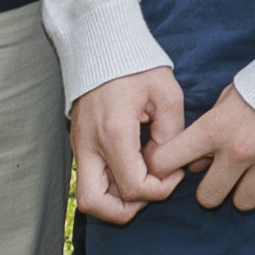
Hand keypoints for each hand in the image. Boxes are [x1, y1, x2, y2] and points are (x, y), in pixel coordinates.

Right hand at [68, 68, 189, 223]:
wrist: (102, 45)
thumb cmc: (137, 66)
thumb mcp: (167, 94)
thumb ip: (171, 134)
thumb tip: (163, 165)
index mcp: (114, 132)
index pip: (134, 187)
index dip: (160, 190)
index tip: (175, 173)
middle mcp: (89, 145)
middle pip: (95, 204)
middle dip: (127, 210)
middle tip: (151, 191)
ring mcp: (79, 146)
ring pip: (87, 197)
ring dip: (115, 202)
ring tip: (142, 185)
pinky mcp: (78, 145)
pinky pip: (88, 181)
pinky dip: (109, 188)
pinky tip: (132, 171)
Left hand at [174, 84, 254, 212]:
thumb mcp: (227, 99)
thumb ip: (208, 130)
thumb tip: (197, 162)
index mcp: (213, 129)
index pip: (165, 161)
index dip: (162, 169)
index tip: (172, 169)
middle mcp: (237, 151)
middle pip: (207, 198)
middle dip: (213, 189)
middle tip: (224, 175)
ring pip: (243, 203)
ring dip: (246, 192)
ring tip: (254, 175)